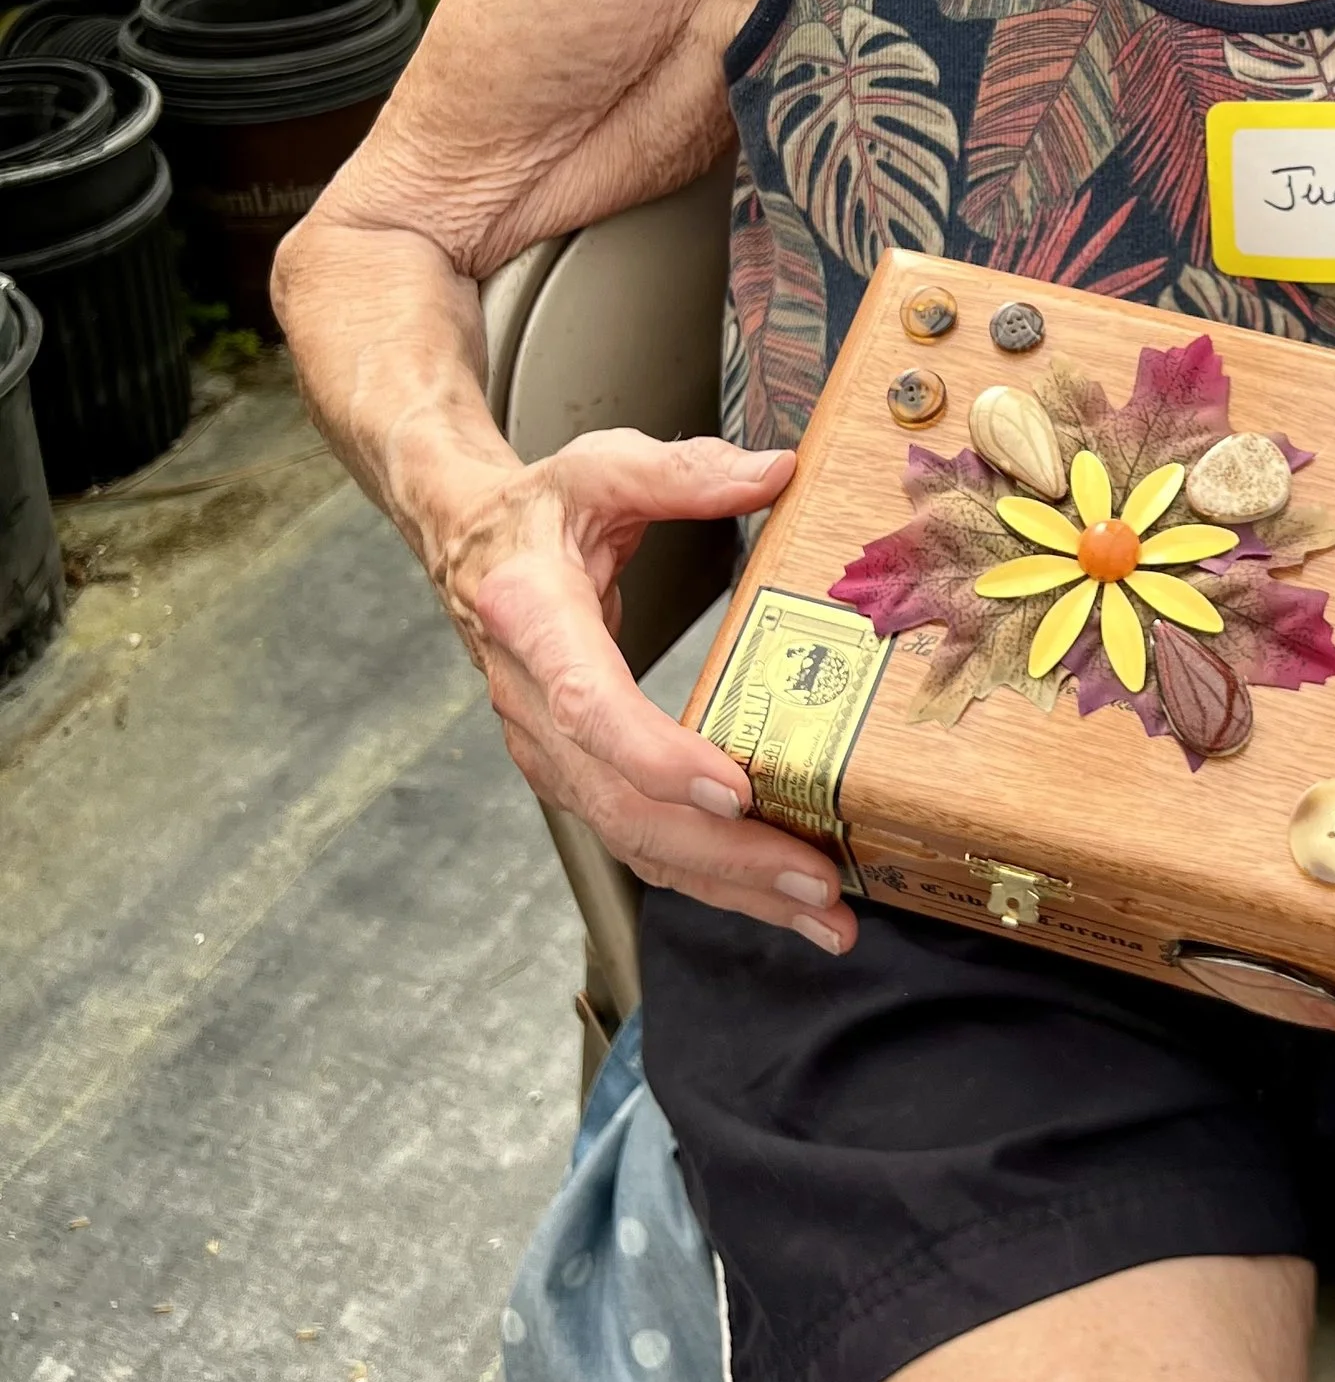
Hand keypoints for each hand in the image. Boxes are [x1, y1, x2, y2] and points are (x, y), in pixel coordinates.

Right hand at [438, 429, 856, 952]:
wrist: (467, 545)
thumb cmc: (539, 509)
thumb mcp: (602, 466)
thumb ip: (685, 471)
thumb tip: (776, 471)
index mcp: (533, 617)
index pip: (590, 705)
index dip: (657, 757)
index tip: (735, 790)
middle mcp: (532, 702)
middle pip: (621, 803)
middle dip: (722, 854)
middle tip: (815, 882)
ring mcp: (549, 750)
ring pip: (631, 839)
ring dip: (728, 886)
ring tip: (819, 915)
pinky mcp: (575, 774)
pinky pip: (637, 838)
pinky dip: (707, 875)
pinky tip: (773, 897)